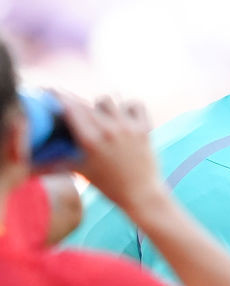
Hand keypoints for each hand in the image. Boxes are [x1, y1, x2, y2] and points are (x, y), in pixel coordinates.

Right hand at [59, 93, 161, 214]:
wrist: (141, 194)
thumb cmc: (107, 184)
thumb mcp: (78, 169)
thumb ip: (54, 159)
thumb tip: (29, 162)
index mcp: (89, 141)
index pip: (69, 107)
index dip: (57, 96)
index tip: (50, 91)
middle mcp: (108, 131)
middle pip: (85, 103)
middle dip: (77, 106)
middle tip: (76, 113)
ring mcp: (128, 128)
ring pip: (108, 99)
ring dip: (101, 106)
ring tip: (102, 120)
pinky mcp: (144, 128)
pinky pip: (134, 103)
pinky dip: (128, 107)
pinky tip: (124, 118)